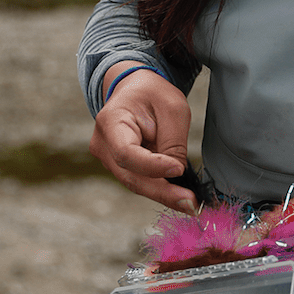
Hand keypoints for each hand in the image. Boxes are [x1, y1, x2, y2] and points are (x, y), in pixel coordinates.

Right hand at [89, 63, 195, 212]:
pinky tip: (180, 195)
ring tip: (190, 202)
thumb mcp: (172, 108)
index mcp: (111, 121)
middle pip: (131, 176)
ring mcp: (108, 159)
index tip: (179, 169)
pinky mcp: (119, 168)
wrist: (135, 90)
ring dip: (163, 194)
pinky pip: (140, 181)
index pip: (126, 153)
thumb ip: (173, 142)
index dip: (152, 166)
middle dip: (162, 192)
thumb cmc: (152, 94)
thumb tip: (176, 175)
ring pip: (136, 184)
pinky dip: (160, 189)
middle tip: (191, 203)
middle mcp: (102, 144)